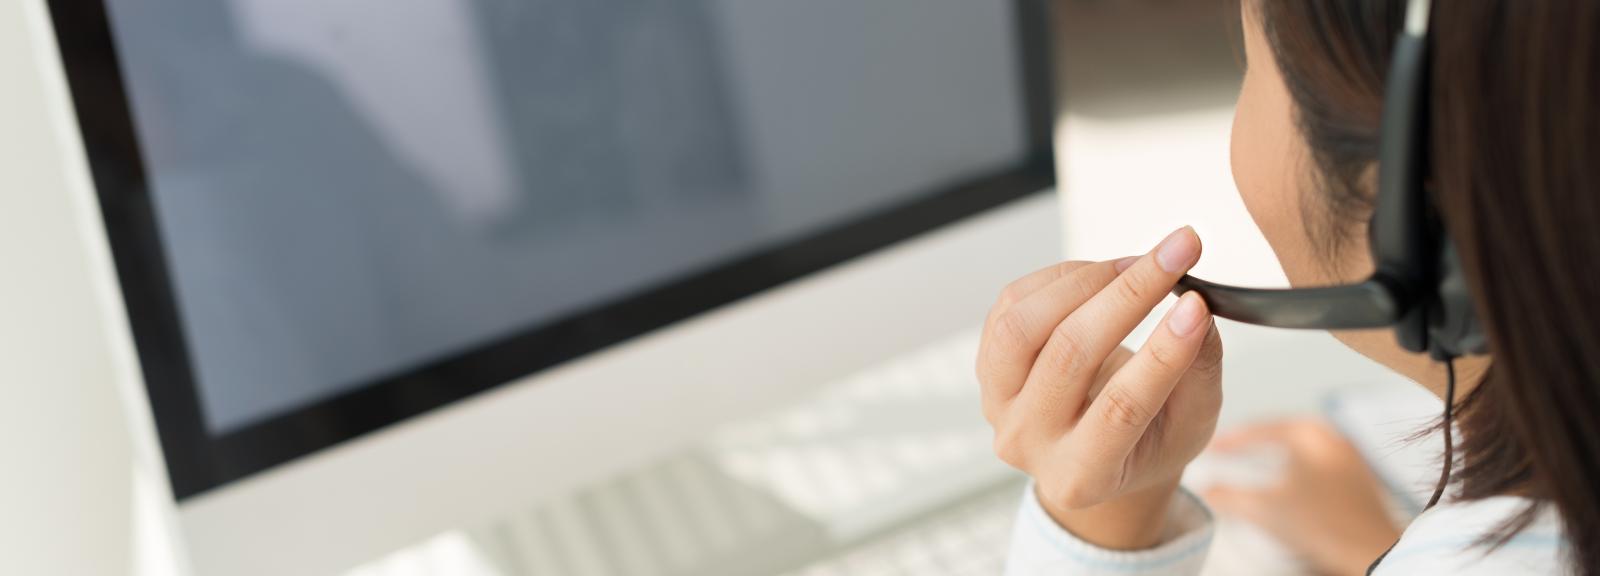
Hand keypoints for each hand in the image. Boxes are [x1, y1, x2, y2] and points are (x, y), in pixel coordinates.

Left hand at [978, 227, 1223, 548]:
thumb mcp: (1190, 424)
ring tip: (1137, 264)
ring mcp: (998, 402)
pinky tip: (1103, 275)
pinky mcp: (987, 361)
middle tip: (1179, 253)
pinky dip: (1064, 277)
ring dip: (1087, 279)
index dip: (1161, 353)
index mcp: (1081, 477)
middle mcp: (1028, 442)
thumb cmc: (1148, 441)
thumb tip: (1197, 311)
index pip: (1120, 409)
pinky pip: (1013, 303)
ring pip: (1025, 325)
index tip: (1196, 304)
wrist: (1095, 453)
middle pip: (1069, 356)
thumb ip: (1198, 374)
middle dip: (1130, 295)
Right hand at [1203, 419, 1402, 575]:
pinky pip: (1316, 466)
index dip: (1230, 441)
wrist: (1371, 551)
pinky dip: (1294, 472)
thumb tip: (1207, 491)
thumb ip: (1228, 496)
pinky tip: (1286, 489)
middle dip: (1253, 446)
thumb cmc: (1325, 525)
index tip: (1211, 449)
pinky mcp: (1357, 479)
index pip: (1259, 429)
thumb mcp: (1264, 508)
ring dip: (1274, 459)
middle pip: (1281, 436)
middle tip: (1230, 454)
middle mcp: (1332, 437)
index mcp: (1309, 433)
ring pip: (1300, 451)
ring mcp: (1349, 457)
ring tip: (1254, 471)